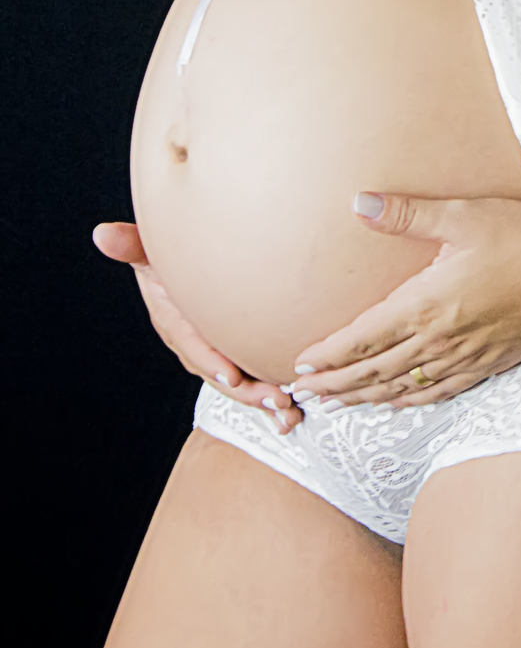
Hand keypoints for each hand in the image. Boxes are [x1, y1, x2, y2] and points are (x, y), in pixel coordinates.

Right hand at [92, 221, 301, 434]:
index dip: (210, 360)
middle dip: (246, 391)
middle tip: (275, 399)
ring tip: (288, 412)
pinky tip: (291, 413)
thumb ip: (131, 245)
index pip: (191, 343)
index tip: (232, 375)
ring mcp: (215, 353)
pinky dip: (270, 397)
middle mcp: (194, 345)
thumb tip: (102, 234)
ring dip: (262, 400)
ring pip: (238, 383)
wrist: (183, 267)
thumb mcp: (148, 251)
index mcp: (174, 322)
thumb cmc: (167, 258)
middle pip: (219, 372)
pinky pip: (251, 380)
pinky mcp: (235, 355)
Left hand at [290, 195, 520, 410]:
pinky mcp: (489, 364)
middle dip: (337, 384)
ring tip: (338, 403)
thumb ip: (407, 214)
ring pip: (403, 388)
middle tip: (305, 393)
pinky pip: (439, 392)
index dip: (329, 355)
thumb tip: (359, 203)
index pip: (363, 339)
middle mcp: (441, 339)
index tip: (301, 363)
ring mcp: (466, 356)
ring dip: (366, 398)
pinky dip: (410, 401)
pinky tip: (397, 404)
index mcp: (427, 303)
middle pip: (375, 371)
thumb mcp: (463, 215)